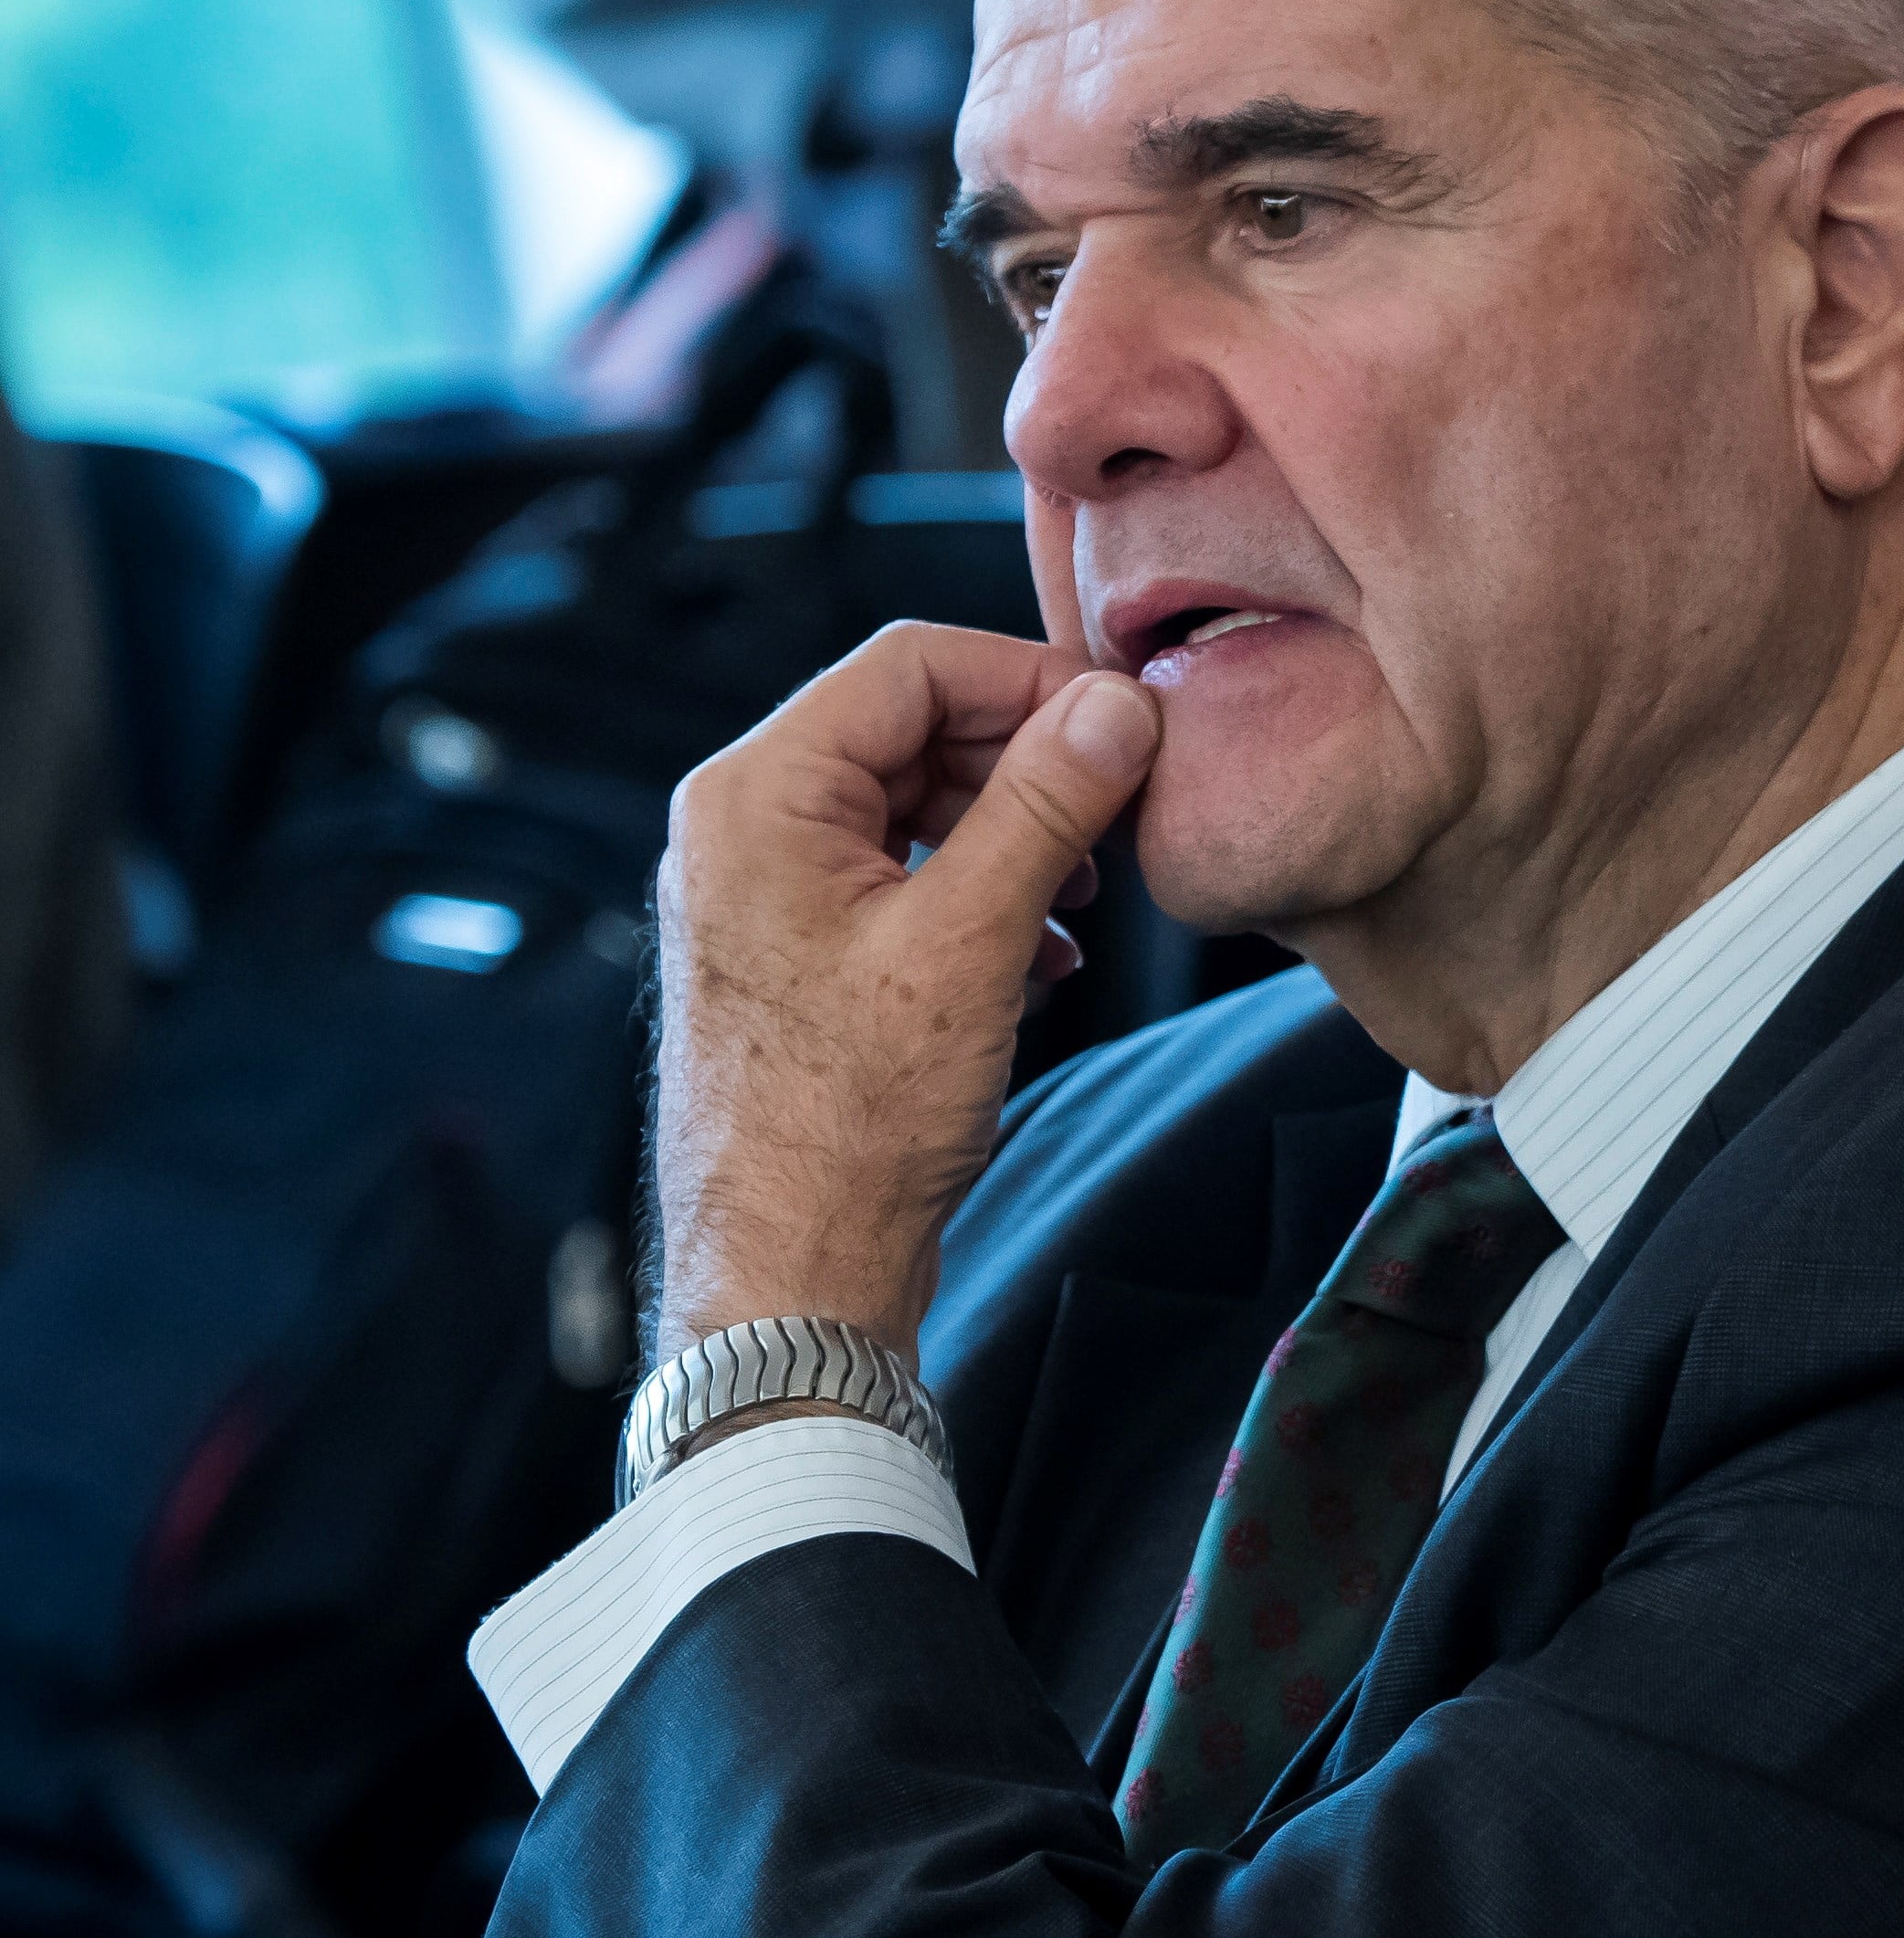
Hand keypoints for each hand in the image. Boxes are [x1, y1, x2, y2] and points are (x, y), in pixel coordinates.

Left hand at [648, 623, 1159, 1359]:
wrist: (790, 1272)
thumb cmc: (850, 1123)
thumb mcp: (968, 944)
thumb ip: (1043, 807)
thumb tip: (1113, 708)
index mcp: (757, 796)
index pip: (910, 665)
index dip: (1030, 679)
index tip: (1125, 725)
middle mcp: (744, 829)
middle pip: (913, 728)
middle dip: (1029, 763)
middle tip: (1122, 812)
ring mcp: (766, 895)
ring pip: (915, 807)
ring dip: (1015, 834)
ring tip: (1086, 899)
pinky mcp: (800, 957)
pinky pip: (902, 879)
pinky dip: (983, 896)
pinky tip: (1044, 957)